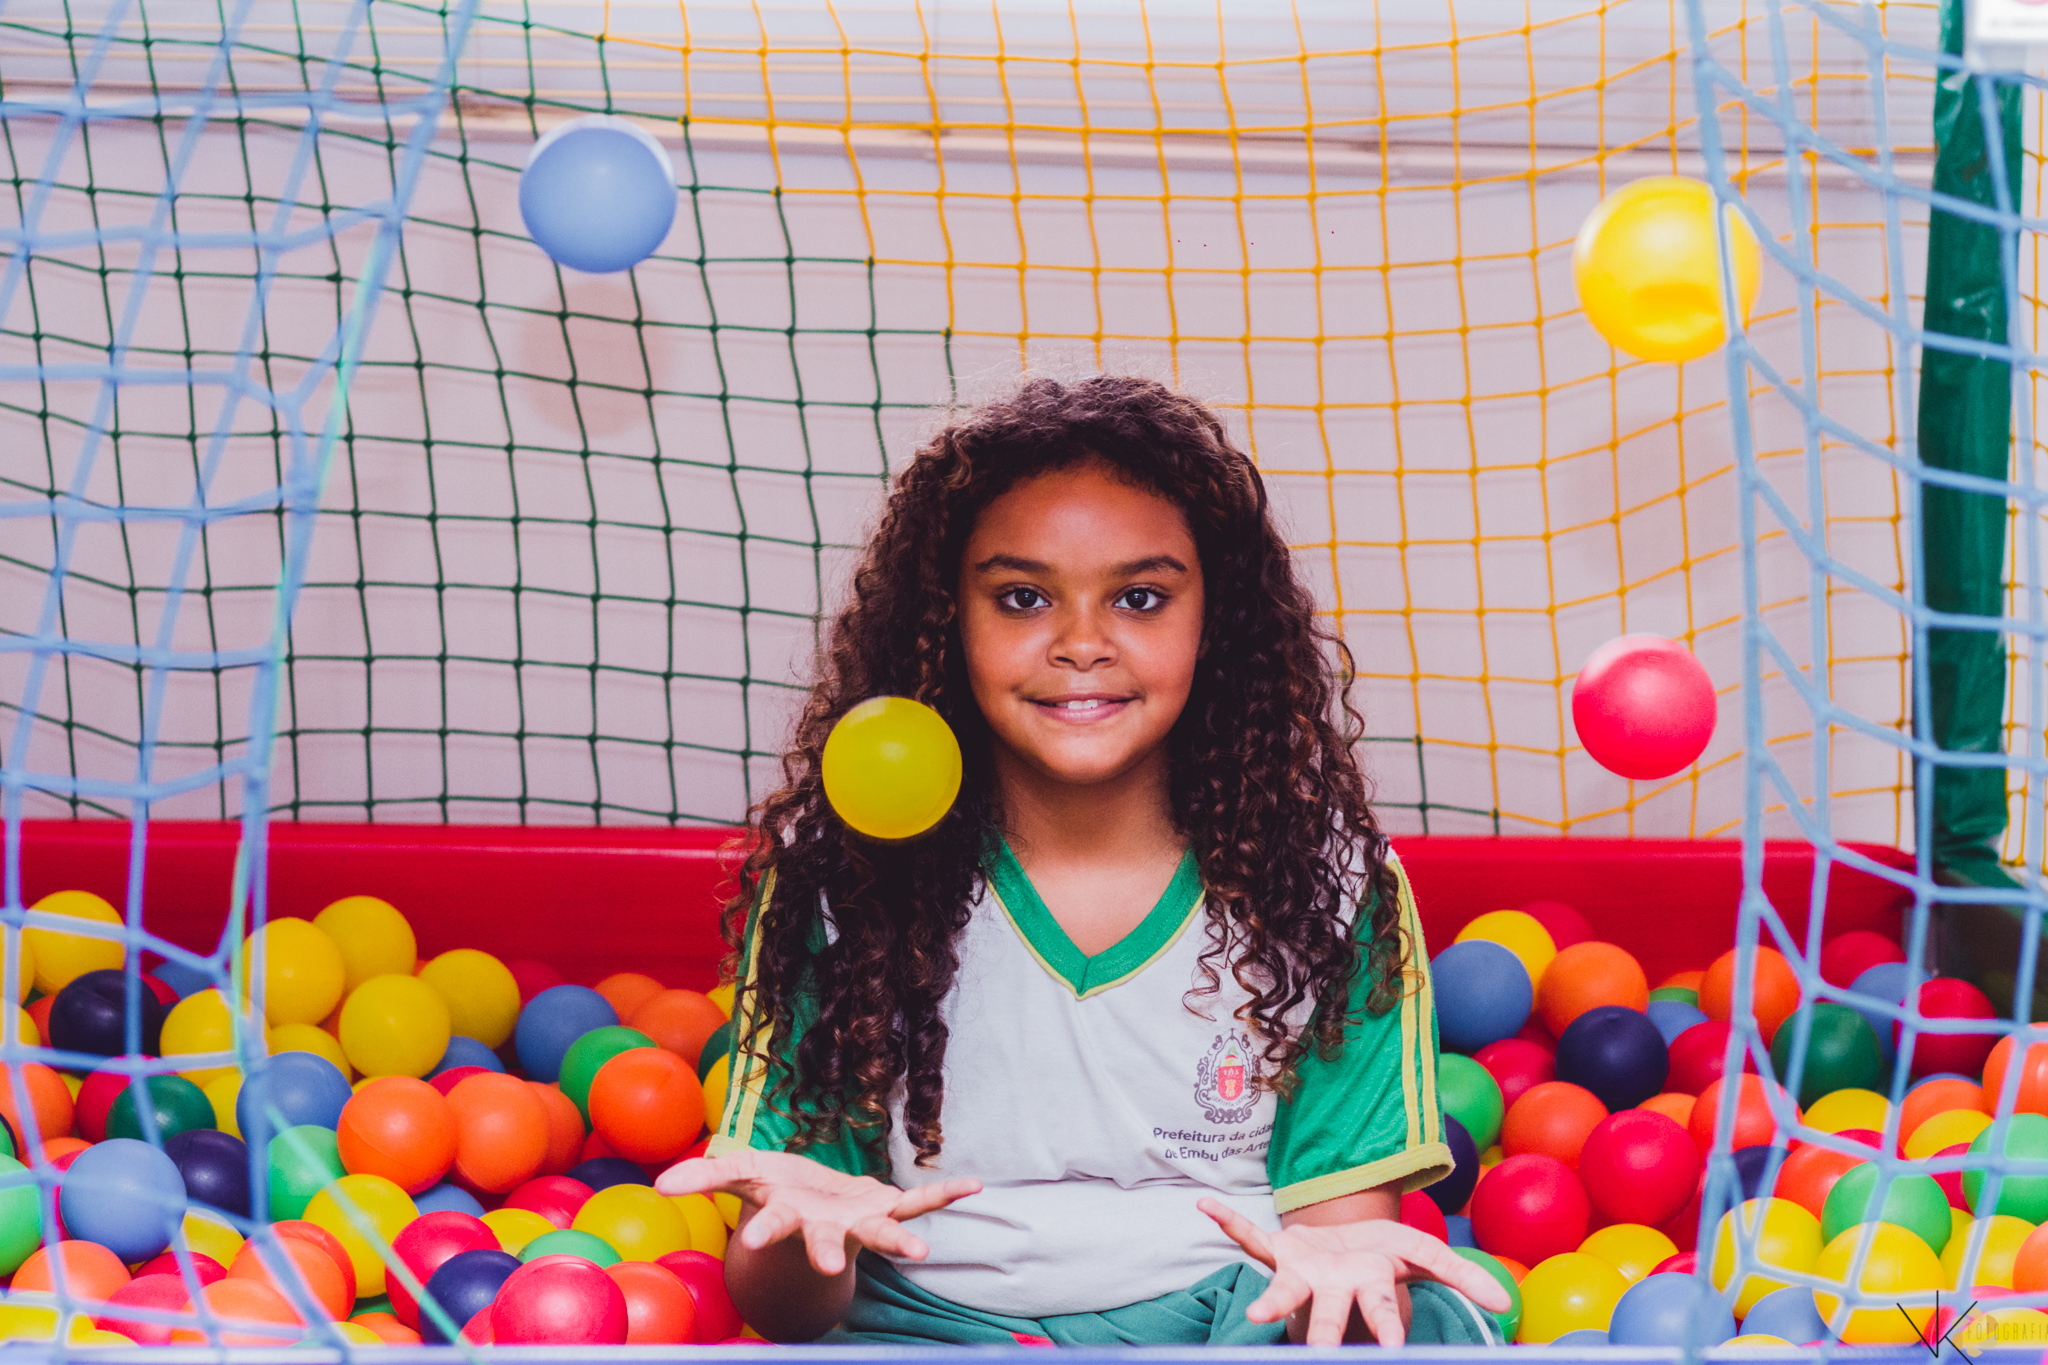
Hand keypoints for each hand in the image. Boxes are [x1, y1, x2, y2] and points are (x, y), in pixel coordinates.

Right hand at [657, 1150, 979, 1276]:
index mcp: (788, 1217)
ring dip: (899, 1241)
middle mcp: (825, 1227)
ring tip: (921, 1254)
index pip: (771, 1227)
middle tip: (828, 1267)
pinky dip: (945, 1194)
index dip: (760, 1233)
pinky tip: (975, 1185)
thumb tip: (660, 1185)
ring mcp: (860, 1221)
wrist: (814, 1203)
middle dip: (825, 1254)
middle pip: (824, 1242)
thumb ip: (704, 1176)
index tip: (747, 1240)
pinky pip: (920, 1200)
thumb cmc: (775, 1190)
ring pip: (880, 1232)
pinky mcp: (887, 1206)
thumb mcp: (740, 1174)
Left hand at [1198, 1198, 1510, 1346]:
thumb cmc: (1382, 1255)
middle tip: (1319, 1354)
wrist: (1345, 1236)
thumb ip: (1460, 1277)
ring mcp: (1300, 1272)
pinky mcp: (1276, 1250)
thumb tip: (1504, 1303)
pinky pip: (1248, 1236)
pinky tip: (1204, 1206)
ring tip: (1253, 1316)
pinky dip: (1227, 1221)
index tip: (1393, 1347)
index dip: (1387, 1328)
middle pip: (1331, 1315)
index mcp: (1368, 1289)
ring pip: (1284, 1291)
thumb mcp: (1423, 1256)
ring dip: (1269, 1303)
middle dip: (1326, 1334)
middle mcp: (1331, 1288)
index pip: (1382, 1311)